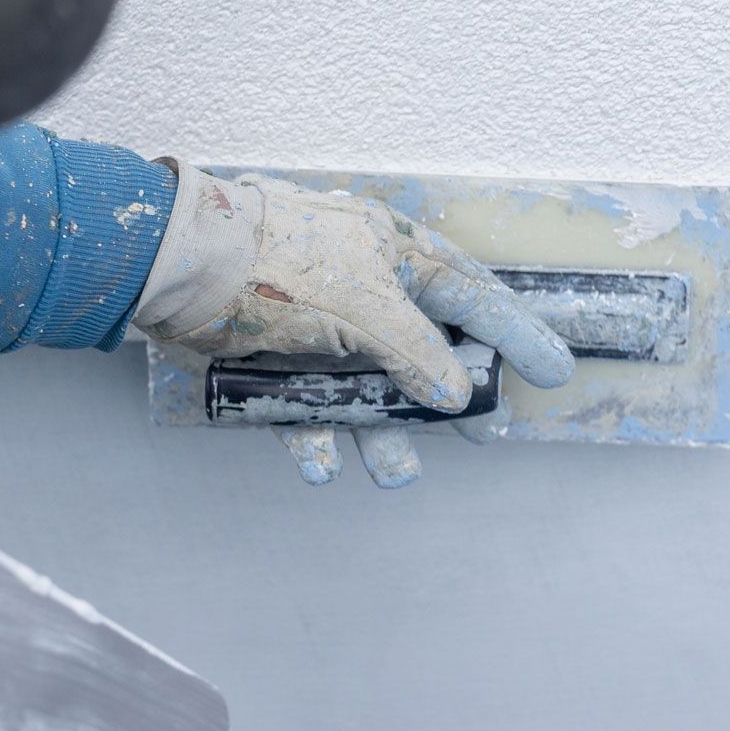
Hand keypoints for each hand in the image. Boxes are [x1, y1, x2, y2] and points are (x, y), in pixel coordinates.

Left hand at [133, 164, 574, 486]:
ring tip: (392, 475)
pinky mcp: (268, 359)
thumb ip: (418, 354)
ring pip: (364, 390)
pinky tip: (316, 468)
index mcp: (390, 254)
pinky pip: (301, 408)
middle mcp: (358, 289)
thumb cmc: (278, 266)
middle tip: (484, 436)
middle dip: (449, 400)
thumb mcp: (367, 307)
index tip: (555, 371)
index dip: (515, 331)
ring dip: (380, 435)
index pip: (471, 294)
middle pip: (422, 352)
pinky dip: (310, 438)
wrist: (174, 267)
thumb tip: (456, 393)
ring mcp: (314, 327)